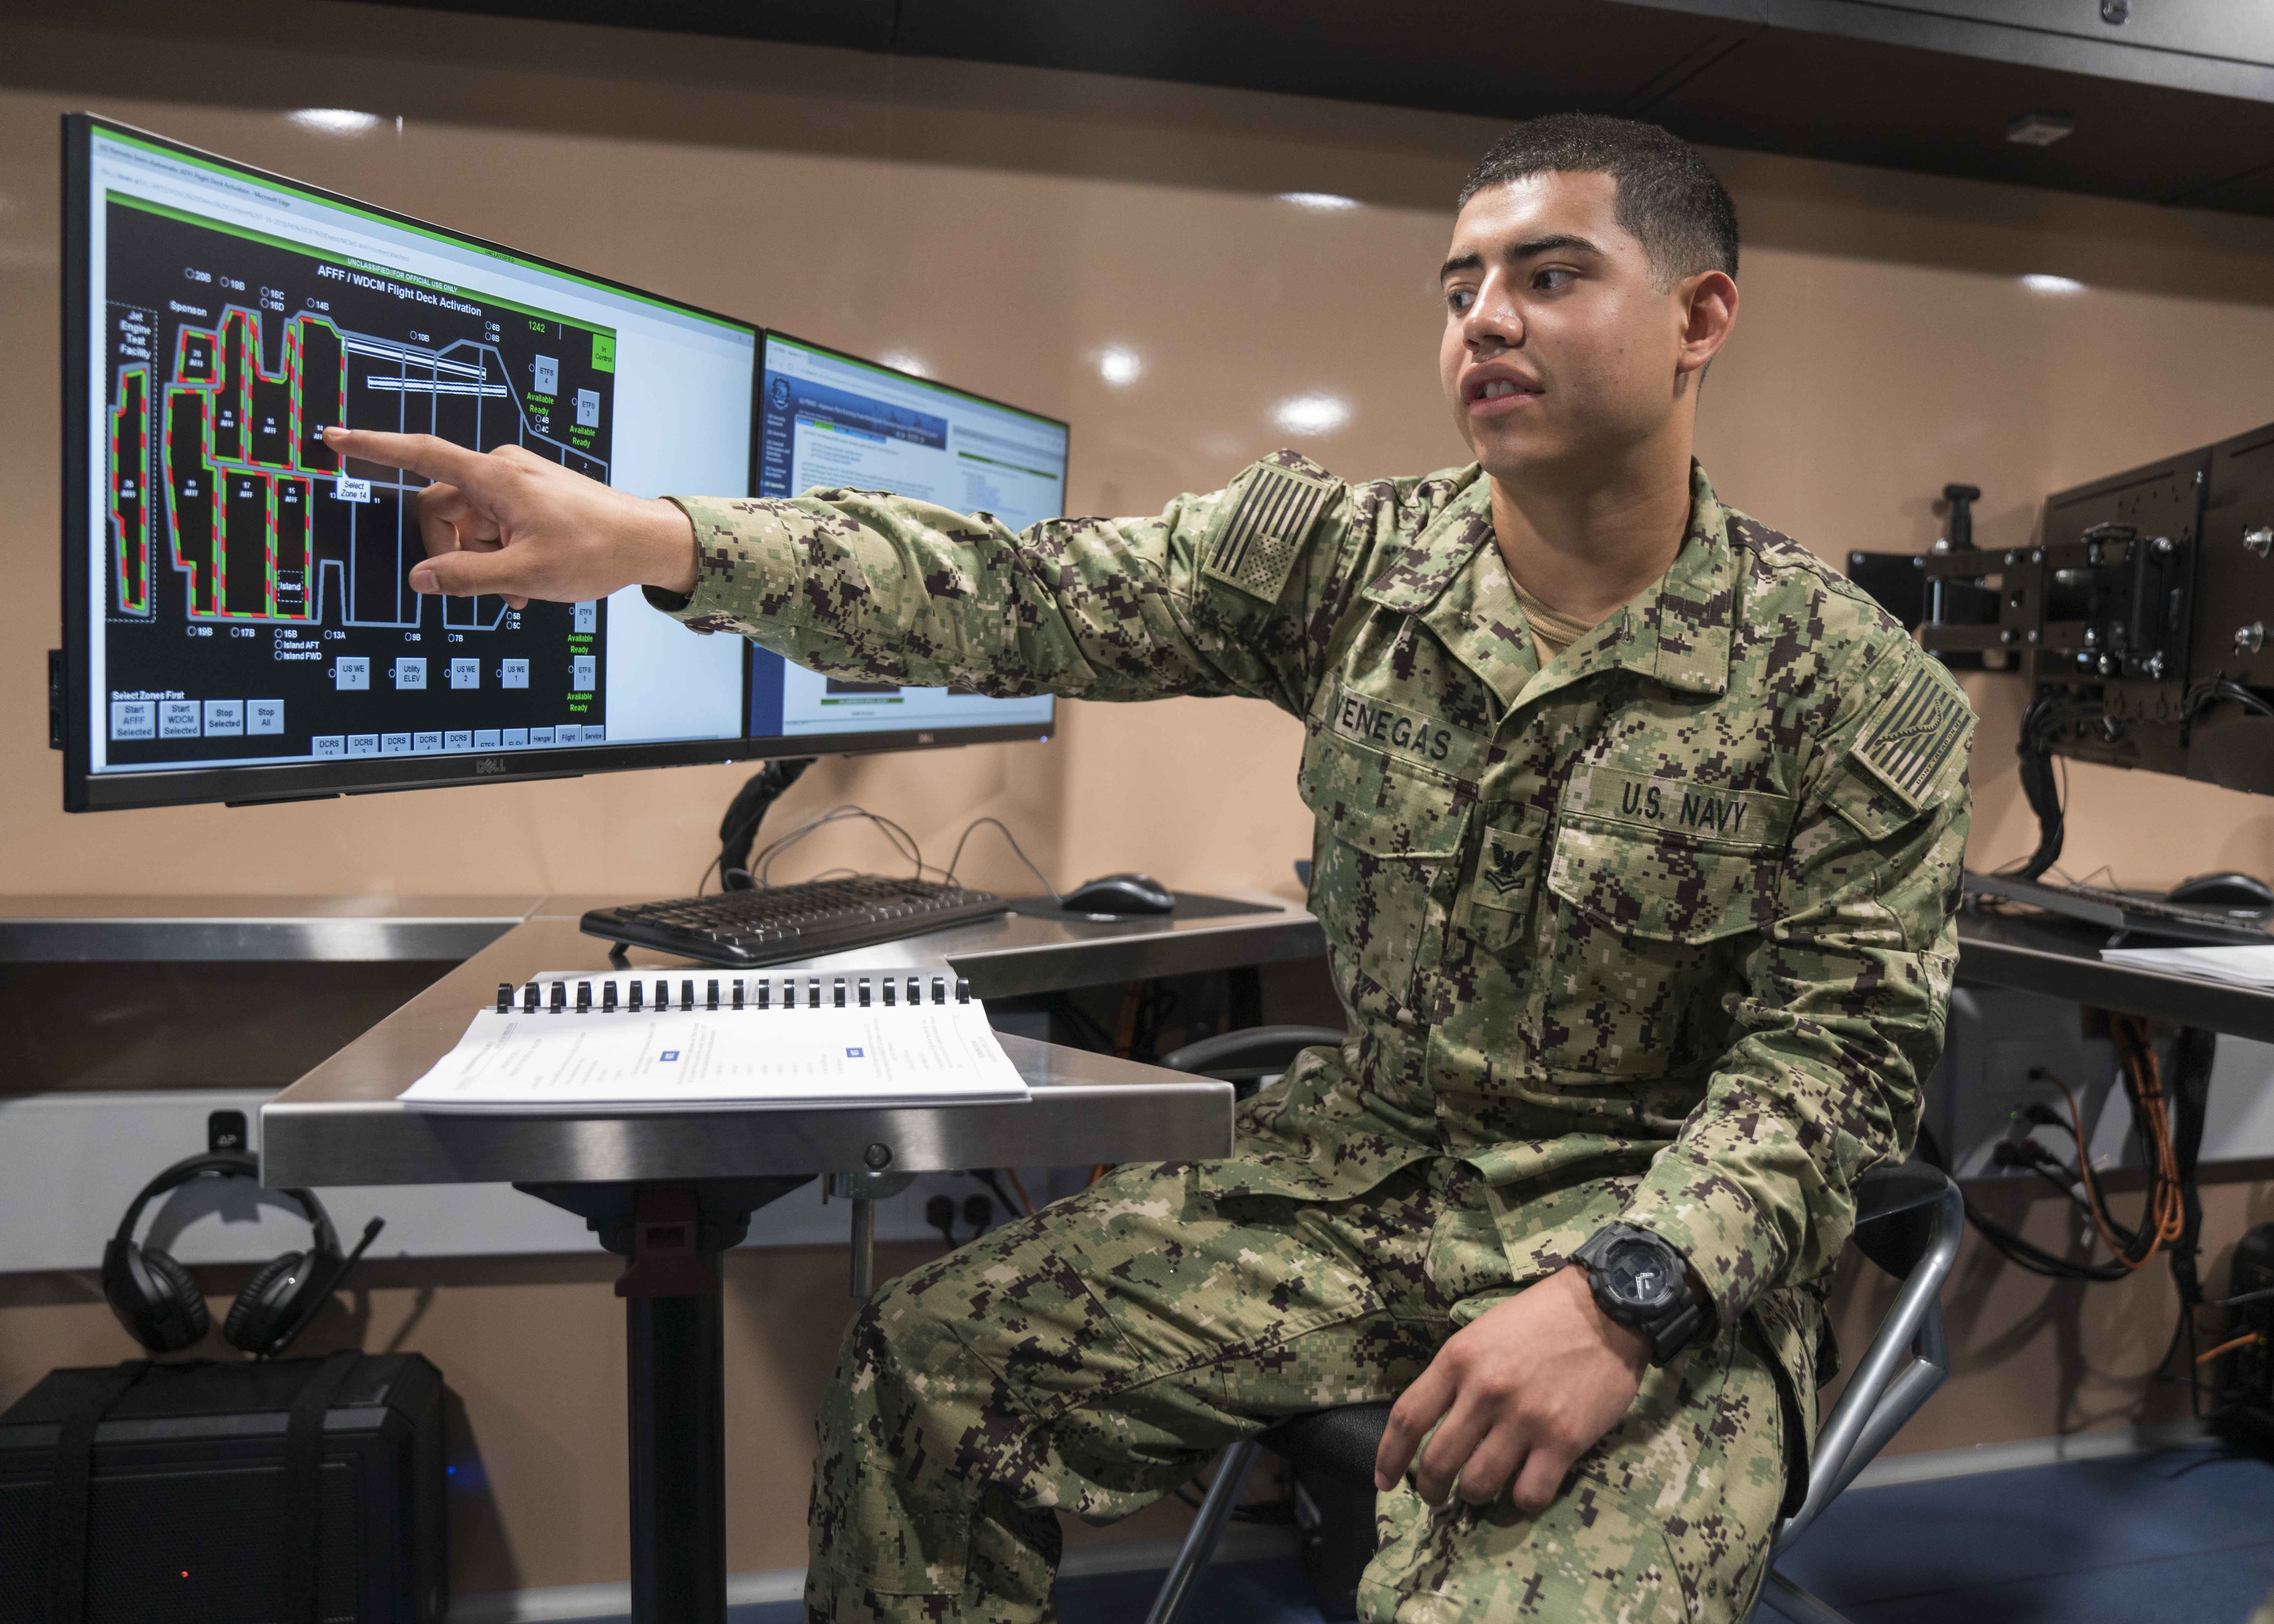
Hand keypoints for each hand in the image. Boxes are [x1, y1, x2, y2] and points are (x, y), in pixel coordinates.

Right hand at [321, 428, 698, 607]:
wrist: (649, 541)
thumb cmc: (596, 550)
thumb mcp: (525, 573)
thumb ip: (467, 577)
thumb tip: (422, 578)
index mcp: (494, 478)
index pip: (421, 455)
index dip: (374, 448)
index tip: (335, 439)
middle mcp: (501, 471)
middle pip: (443, 510)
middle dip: (457, 552)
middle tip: (491, 586)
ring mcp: (517, 483)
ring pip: (471, 526)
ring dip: (485, 561)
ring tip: (521, 588)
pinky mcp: (530, 497)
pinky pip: (495, 527)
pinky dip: (503, 555)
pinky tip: (529, 580)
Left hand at [1373, 1265, 1648, 1512]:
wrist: (1607, 1309)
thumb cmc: (1541, 1318)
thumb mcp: (1482, 1332)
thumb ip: (1456, 1375)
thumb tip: (1436, 1421)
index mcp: (1458, 1359)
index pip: (1407, 1419)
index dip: (1389, 1457)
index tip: (1384, 1480)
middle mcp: (1485, 1391)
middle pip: (1438, 1462)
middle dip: (1431, 1489)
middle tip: (1436, 1497)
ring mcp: (1525, 1419)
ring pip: (1479, 1485)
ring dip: (1473, 1497)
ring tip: (1479, 1493)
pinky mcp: (1564, 1441)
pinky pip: (1529, 1493)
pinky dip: (1521, 1500)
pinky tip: (1524, 1487)